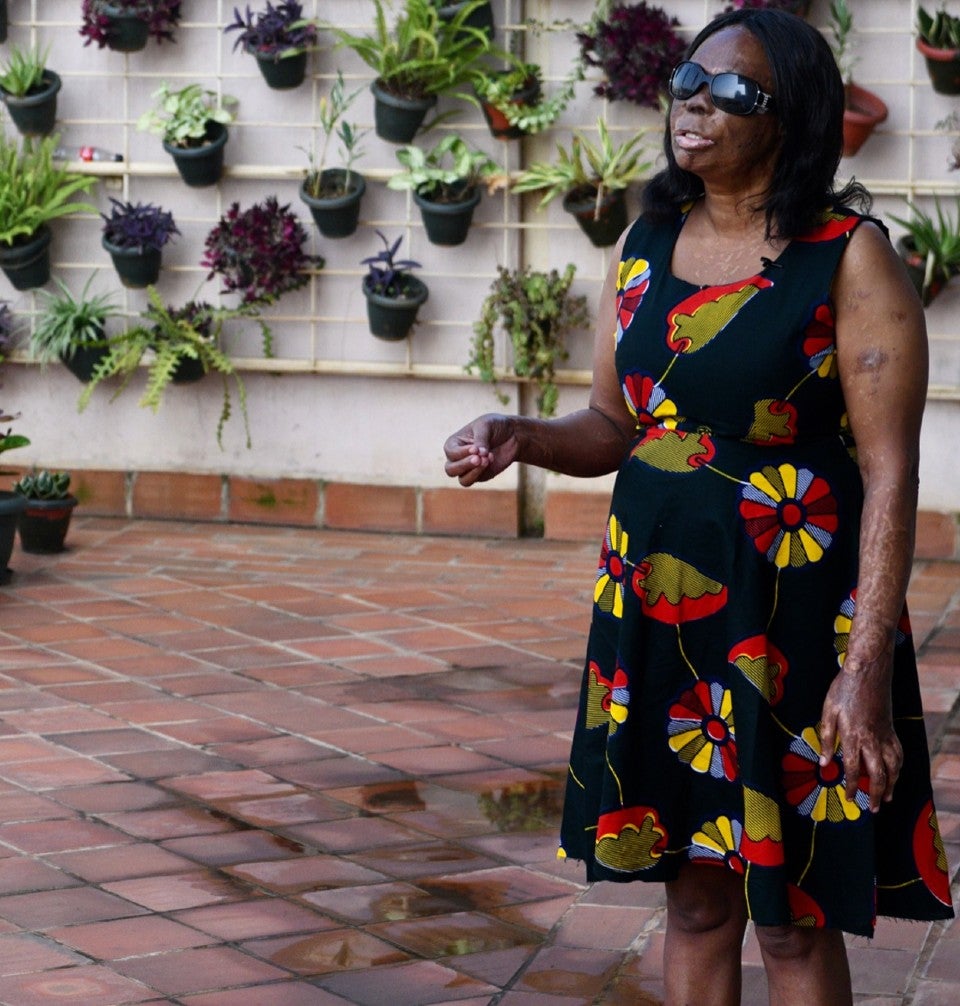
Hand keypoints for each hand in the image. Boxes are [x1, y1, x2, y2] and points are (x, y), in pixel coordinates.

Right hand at [443, 413, 519, 485]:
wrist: (513, 435)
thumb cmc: (495, 426)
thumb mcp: (486, 425)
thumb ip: (480, 439)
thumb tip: (478, 454)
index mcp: (454, 443)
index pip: (450, 452)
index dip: (461, 453)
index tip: (475, 448)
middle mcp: (458, 458)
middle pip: (451, 469)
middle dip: (464, 465)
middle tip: (478, 458)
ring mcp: (469, 469)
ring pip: (463, 480)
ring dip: (474, 472)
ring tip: (486, 460)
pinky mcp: (481, 476)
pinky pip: (477, 480)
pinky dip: (484, 471)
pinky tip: (492, 459)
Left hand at [818, 660, 902, 813]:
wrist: (868, 671)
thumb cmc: (843, 690)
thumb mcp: (828, 711)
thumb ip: (827, 738)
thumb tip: (824, 762)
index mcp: (853, 736)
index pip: (854, 769)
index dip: (852, 787)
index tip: (850, 798)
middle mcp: (872, 739)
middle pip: (878, 774)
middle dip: (877, 794)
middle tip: (875, 809)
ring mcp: (885, 735)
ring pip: (894, 767)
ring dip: (892, 784)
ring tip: (889, 797)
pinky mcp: (892, 729)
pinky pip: (899, 753)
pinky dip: (899, 767)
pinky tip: (896, 773)